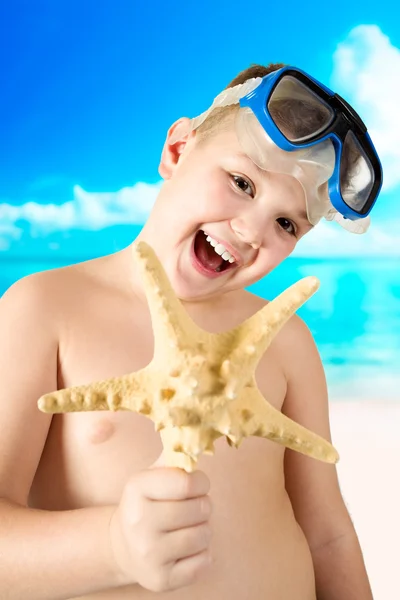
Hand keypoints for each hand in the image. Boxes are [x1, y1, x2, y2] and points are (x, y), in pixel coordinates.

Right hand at [109, 455, 211, 591]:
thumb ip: (174, 457)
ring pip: (204, 535)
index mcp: (137, 488)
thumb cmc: (147, 504)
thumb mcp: (152, 476)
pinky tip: (186, 549)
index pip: (187, 481)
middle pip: (200, 509)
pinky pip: (204, 563)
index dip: (200, 482)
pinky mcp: (160, 580)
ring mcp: (148, 554)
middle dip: (203, 506)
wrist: (123, 546)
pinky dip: (203, 555)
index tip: (196, 485)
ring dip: (203, 530)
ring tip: (188, 527)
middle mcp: (139, 522)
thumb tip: (196, 434)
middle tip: (192, 508)